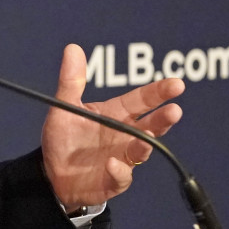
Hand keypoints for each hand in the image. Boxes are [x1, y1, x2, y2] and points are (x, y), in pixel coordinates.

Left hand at [41, 44, 184, 208]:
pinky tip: (112, 164)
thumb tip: (72, 48)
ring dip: (145, 144)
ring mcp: (121, 159)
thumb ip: (71, 81)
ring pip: (141, 151)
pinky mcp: (112, 181)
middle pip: (150, 125)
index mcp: (115, 115)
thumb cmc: (63, 140)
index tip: (177, 84)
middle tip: (174, 111)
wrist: (51, 175)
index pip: (141, 100)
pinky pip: (121, 177)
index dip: (158, 92)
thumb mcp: (64, 107)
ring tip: (147, 137)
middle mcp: (123, 136)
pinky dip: (119, 171)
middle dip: (163, 119)